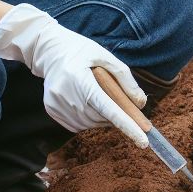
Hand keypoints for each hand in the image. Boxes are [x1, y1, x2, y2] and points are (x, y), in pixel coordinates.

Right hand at [0, 3, 148, 147]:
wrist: (49, 50)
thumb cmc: (81, 51)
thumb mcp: (105, 56)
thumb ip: (124, 78)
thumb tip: (141, 103)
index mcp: (80, 80)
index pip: (108, 109)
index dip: (128, 126)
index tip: (144, 142)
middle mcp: (66, 95)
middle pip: (101, 118)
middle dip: (115, 115)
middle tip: (118, 100)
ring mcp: (57, 105)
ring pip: (90, 123)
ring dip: (100, 116)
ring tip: (97, 95)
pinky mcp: (52, 111)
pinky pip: (77, 124)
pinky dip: (87, 117)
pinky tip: (85, 100)